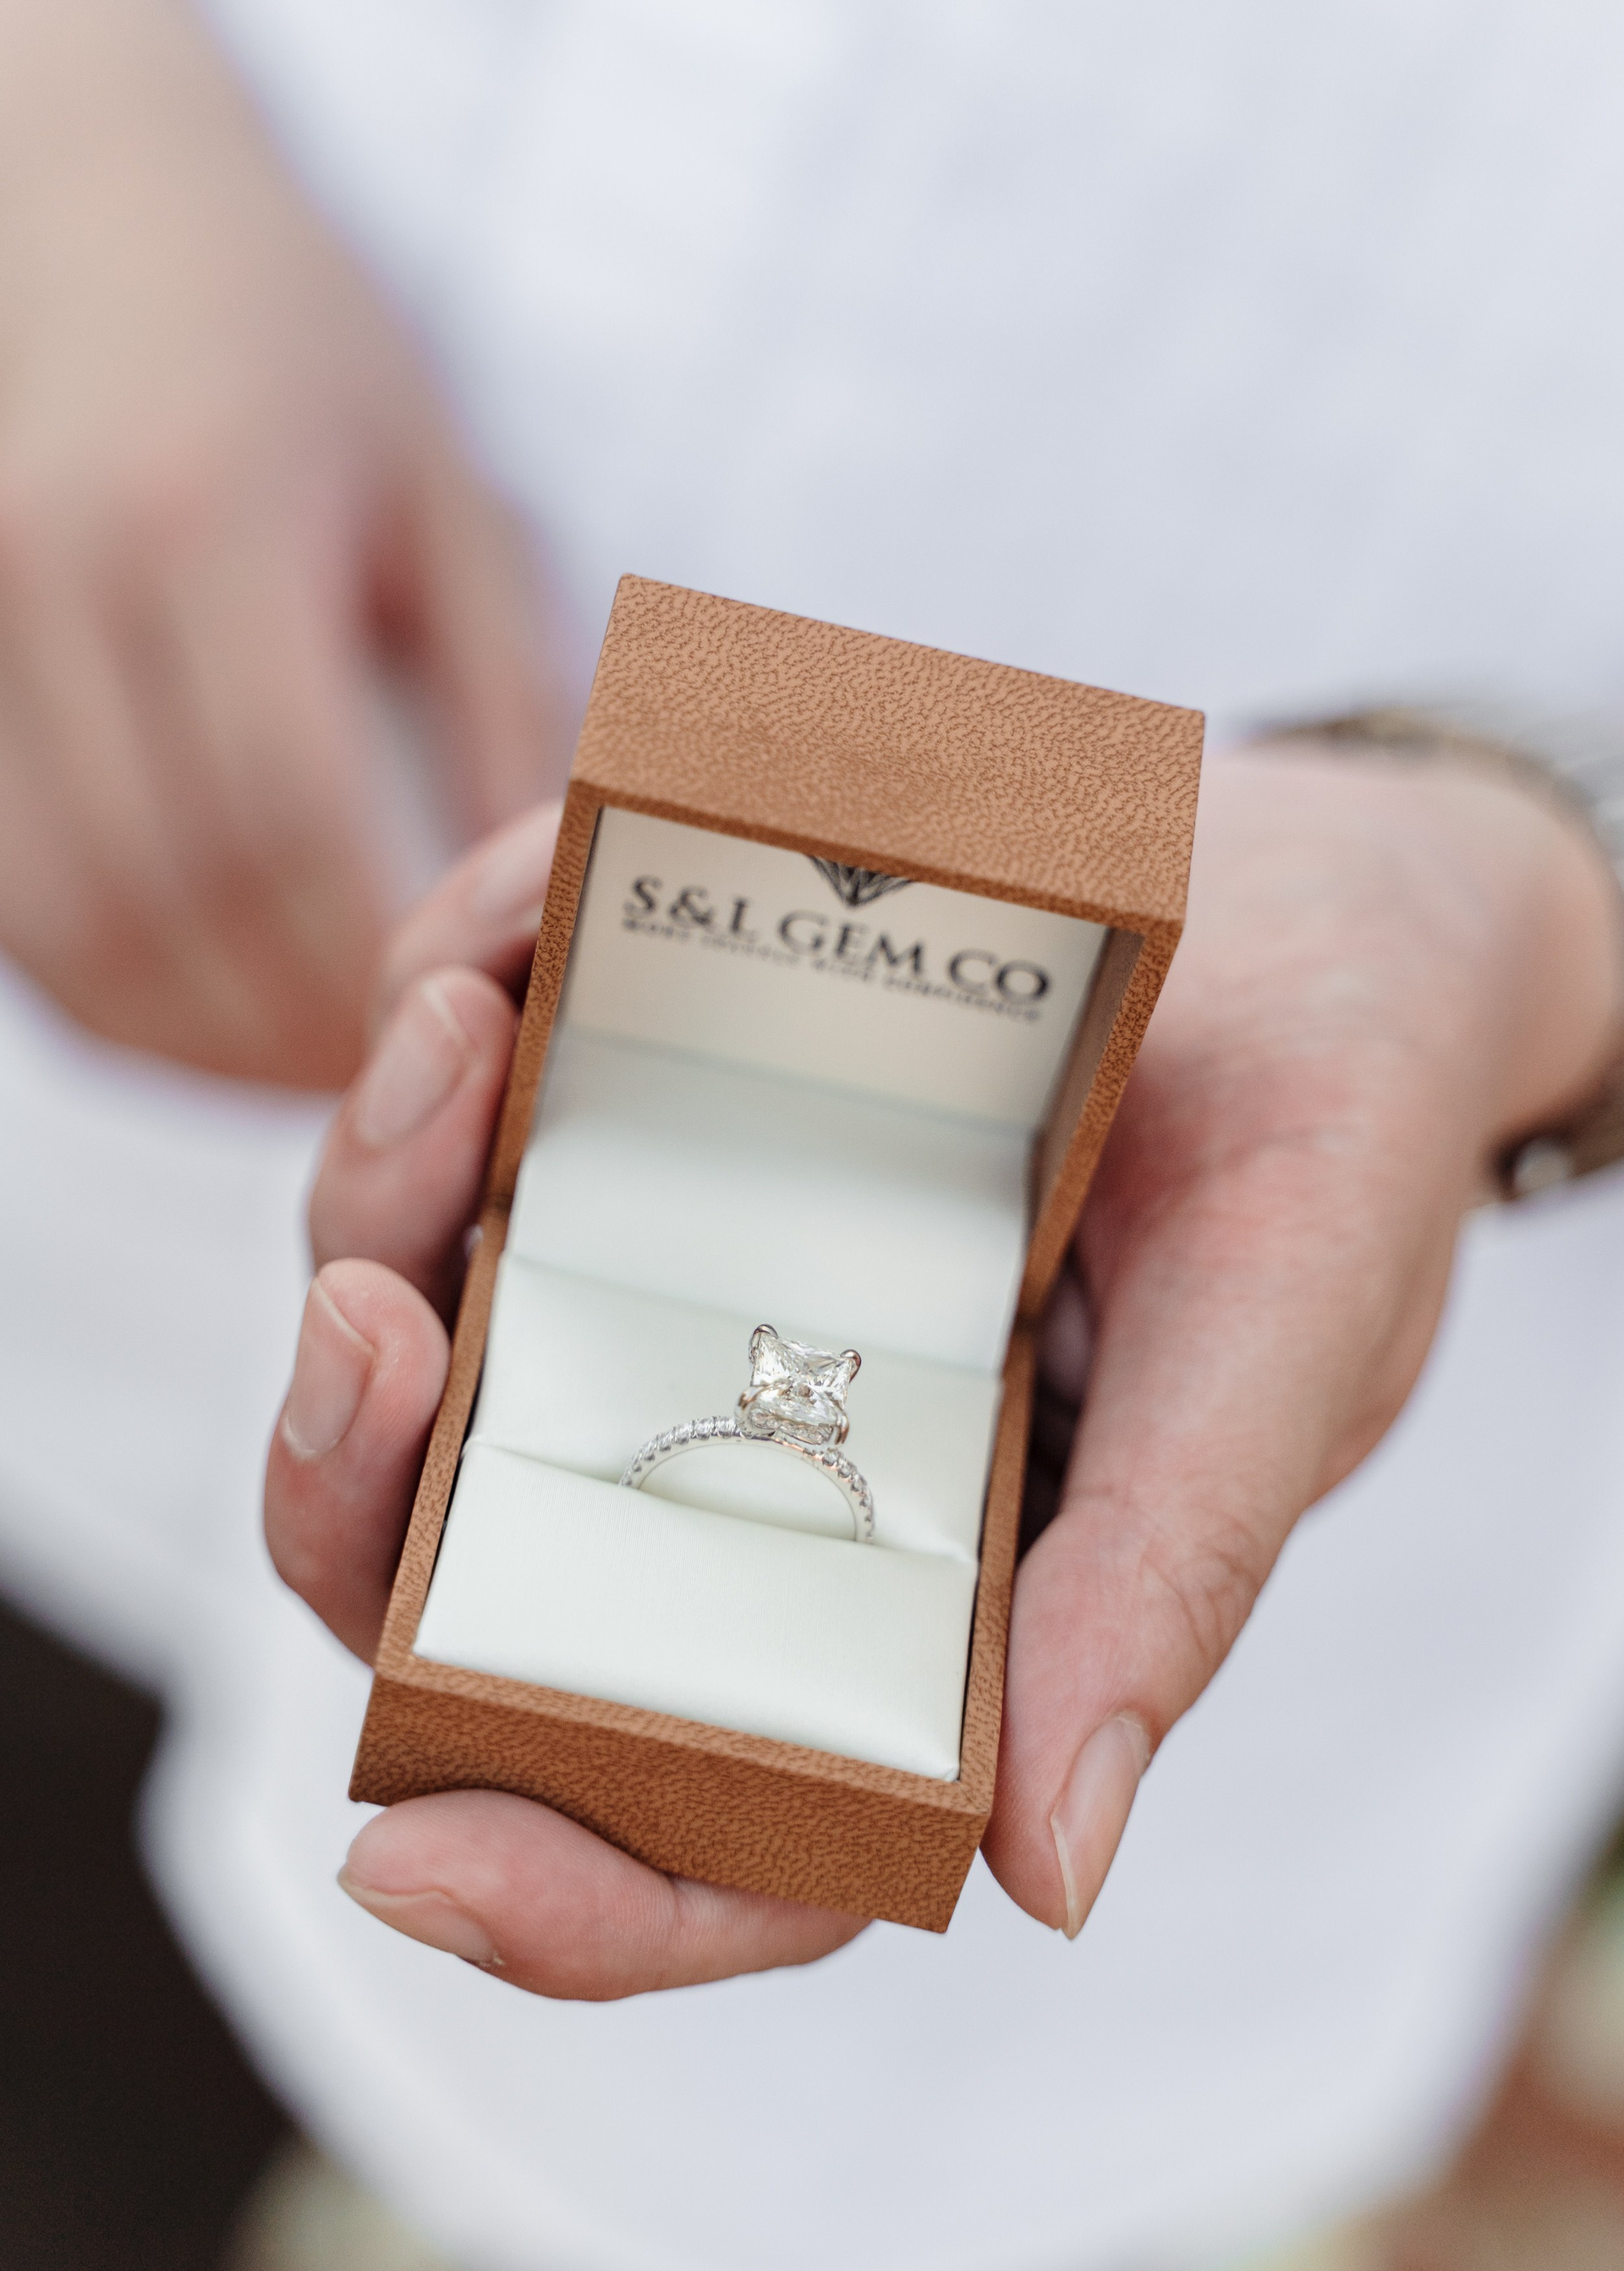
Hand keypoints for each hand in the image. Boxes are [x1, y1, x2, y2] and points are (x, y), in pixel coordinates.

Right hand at [0, 0, 555, 1084]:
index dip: (355, 964)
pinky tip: (195, 1018)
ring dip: (177, 1039)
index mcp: (214, 519)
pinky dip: (96, 991)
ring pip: (56, 920)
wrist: (96, 201)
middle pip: (159, 889)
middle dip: (274, 1029)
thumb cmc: (301, 348)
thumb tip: (542, 893)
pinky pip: (3, 892)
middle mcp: (61, 574)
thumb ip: (500, 691)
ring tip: (293, 1078)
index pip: (279, 812)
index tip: (437, 1040)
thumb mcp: (443, 493)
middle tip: (382, 1092)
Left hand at [265, 750, 1621, 1993]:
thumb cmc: (1329, 1146)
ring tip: (452, 1037)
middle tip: (368, 1327)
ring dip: (383, 1202)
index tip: (403, 1854)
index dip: (555, 1890)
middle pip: (474, 1563)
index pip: (707, 1814)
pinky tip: (505, 937)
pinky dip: (454, 1019)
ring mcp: (678, 1281)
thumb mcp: (1278, 1350)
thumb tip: (1049, 1880)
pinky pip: (482, 1106)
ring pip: (436, 1318)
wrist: (1331, 906)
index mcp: (911, 1590)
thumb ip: (1161, 1581)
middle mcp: (756, 1456)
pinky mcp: (644, 1107)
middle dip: (360, 1483)